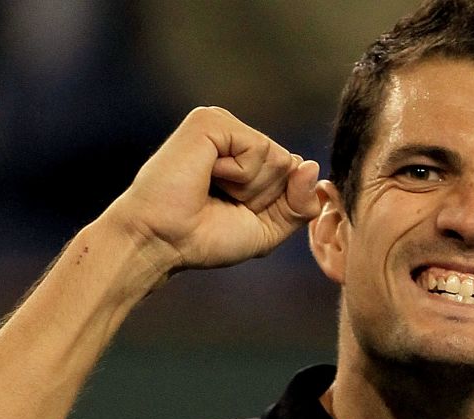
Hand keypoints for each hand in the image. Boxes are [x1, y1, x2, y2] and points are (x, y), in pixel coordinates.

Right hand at [107, 107, 321, 284]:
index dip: (273, 205)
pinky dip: (239, 174)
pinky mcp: (210, 121)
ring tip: (211, 189)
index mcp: (246, 156)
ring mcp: (222, 124)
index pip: (294, 173)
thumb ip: (300, 205)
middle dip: (263, 196)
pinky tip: (207, 175)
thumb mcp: (267, 229)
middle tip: (221, 202)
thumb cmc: (204, 239)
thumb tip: (312, 165)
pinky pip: (258, 148)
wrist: (161, 241)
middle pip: (289, 164)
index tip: (234, 212)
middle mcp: (235, 135)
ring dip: (249, 187)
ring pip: (277, 157)